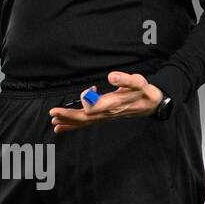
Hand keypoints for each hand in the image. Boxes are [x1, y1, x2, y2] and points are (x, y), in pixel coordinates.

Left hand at [49, 71, 163, 132]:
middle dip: (68, 116)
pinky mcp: (103, 117)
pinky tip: (62, 127)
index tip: (91, 88)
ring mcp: (104, 117)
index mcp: (112, 104)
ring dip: (68, 123)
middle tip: (52, 113)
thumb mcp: (138, 82)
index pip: (94, 107)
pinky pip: (86, 123)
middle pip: (84, 118)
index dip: (87, 99)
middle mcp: (106, 113)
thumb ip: (125, 79)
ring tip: (54, 123)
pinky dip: (73, 126)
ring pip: (84, 122)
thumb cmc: (143, 92)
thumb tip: (111, 76)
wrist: (151, 105)